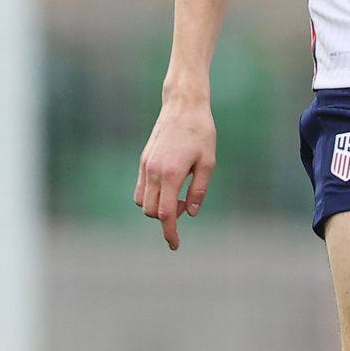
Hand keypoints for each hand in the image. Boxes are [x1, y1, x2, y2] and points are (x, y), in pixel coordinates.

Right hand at [134, 98, 216, 250]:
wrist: (183, 105)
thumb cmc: (201, 132)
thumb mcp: (208, 162)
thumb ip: (199, 190)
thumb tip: (191, 213)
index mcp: (171, 174)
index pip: (166, 214)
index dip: (170, 233)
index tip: (175, 245)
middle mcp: (153, 172)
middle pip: (151, 212)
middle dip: (167, 218)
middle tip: (187, 204)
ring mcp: (145, 166)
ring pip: (142, 202)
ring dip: (157, 207)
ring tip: (179, 194)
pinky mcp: (143, 160)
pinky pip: (141, 188)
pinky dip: (152, 196)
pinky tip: (169, 186)